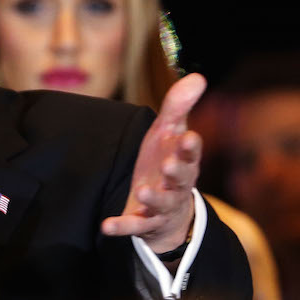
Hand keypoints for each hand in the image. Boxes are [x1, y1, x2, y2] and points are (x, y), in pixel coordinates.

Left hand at [101, 73, 205, 252]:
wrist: (168, 210)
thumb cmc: (167, 161)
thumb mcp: (169, 132)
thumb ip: (179, 106)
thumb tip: (198, 76)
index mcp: (183, 162)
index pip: (190, 154)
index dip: (190, 147)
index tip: (188, 137)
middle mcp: (176, 186)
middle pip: (180, 181)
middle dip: (176, 173)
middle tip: (169, 165)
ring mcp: (160, 206)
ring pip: (160, 205)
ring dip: (153, 199)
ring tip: (143, 191)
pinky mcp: (143, 223)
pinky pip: (133, 227)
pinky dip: (121, 227)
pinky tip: (106, 225)